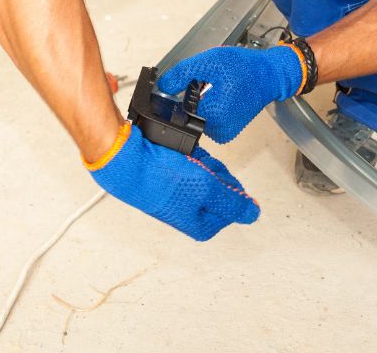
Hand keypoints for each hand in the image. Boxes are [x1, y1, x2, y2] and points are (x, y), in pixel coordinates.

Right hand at [86, 121, 259, 240]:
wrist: (124, 160)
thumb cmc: (157, 179)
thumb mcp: (206, 189)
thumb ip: (233, 202)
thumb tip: (253, 214)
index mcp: (199, 224)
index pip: (232, 208)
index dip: (231, 189)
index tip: (223, 177)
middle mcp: (187, 213)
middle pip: (218, 189)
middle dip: (214, 172)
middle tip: (201, 166)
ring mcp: (176, 195)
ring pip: (203, 173)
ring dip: (200, 161)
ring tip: (185, 158)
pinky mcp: (165, 178)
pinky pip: (188, 163)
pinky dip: (188, 155)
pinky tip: (179, 152)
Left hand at [158, 45, 303, 144]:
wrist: (269, 75)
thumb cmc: (242, 67)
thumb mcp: (209, 62)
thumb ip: (182, 74)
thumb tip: (163, 86)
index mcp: (211, 113)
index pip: (179, 107)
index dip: (182, 92)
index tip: (196, 81)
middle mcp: (217, 129)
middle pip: (188, 113)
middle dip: (193, 97)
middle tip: (210, 82)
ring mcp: (223, 134)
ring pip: (198, 118)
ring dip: (202, 103)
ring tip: (218, 88)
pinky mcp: (227, 133)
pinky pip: (208, 121)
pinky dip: (210, 109)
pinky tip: (221, 97)